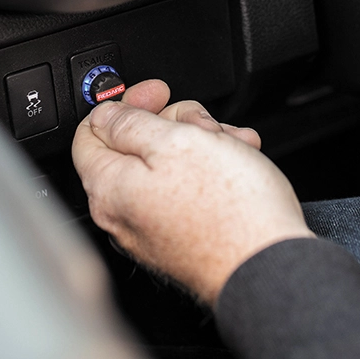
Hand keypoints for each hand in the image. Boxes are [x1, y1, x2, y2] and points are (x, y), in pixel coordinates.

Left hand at [72, 80, 314, 304]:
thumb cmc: (229, 208)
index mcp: (109, 188)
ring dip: (200, 144)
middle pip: (133, 148)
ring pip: (167, 167)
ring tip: (232, 145)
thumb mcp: (175, 140)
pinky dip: (210, 171)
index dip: (122, 104)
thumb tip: (104, 116)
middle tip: (204, 123)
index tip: (155, 93)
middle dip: (173, 124)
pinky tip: (236, 162)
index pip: (89, 134)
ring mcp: (152, 231)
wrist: (270, 265)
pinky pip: (186, 193)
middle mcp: (123, 215)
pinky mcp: (181, 241)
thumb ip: (130, 123)